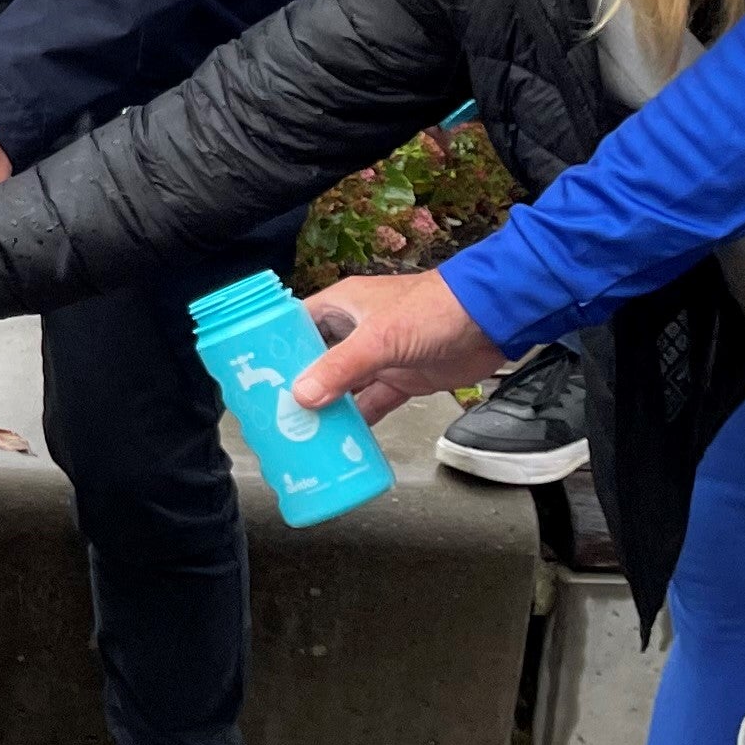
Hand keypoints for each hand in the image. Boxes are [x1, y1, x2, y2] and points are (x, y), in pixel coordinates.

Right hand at [293, 271, 501, 420]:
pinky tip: (342, 438)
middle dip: (299, 385)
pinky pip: (373, 403)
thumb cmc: (432, 311)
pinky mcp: (402, 379)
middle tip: (273, 413)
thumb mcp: (379, 339)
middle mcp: (356, 331)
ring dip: (328, 407)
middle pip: (317, 360)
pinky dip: (360, 420)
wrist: (490, 320)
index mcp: (342, 307)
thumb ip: (339, 368)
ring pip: (344, 386)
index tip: (253, 374)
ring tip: (302, 432)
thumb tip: (301, 396)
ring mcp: (380, 357)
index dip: (275, 347)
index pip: (296, 325)